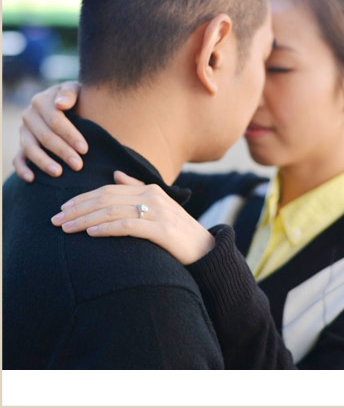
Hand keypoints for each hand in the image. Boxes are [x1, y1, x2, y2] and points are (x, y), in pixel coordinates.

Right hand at [14, 81, 86, 181]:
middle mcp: (29, 116)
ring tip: (59, 173)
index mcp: (41, 101)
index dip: (70, 135)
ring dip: (44, 162)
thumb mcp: (75, 89)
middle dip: (62, 152)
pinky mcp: (21, 144)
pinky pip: (18, 158)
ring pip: (30, 149)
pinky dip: (22, 169)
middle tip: (78, 165)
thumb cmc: (75, 97)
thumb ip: (69, 93)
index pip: (56, 121)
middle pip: (45, 137)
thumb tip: (61, 104)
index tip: (85, 149)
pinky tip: (32, 179)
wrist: (65, 103)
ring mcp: (24, 131)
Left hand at [51, 171, 215, 265]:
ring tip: (66, 228)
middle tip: (55, 220)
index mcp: (150, 189)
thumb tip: (115, 175)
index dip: (82, 198)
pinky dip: (106, 228)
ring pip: (112, 211)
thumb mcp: (159, 207)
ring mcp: (158, 212)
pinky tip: (91, 233)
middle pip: (106, 199)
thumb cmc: (177, 232)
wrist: (205, 250)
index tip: (62, 209)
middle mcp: (153, 197)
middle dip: (77, 209)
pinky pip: (128, 226)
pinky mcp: (161, 230)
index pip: (108, 190)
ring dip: (85, 220)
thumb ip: (137, 189)